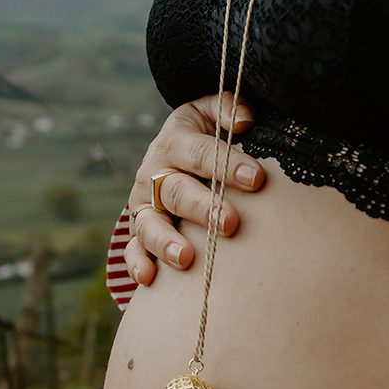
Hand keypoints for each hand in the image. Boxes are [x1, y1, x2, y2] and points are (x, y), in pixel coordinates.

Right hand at [125, 94, 265, 285]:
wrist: (176, 154)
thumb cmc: (207, 134)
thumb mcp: (211, 112)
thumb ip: (227, 109)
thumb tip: (244, 121)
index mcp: (176, 140)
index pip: (202, 152)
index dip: (227, 164)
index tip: (256, 179)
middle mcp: (155, 172)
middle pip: (177, 191)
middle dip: (204, 208)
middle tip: (230, 223)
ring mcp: (144, 204)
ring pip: (150, 224)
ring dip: (166, 241)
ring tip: (186, 257)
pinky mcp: (139, 230)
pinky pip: (133, 248)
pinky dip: (137, 263)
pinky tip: (149, 279)